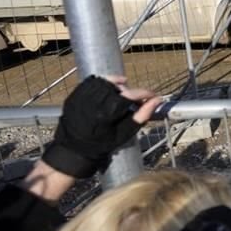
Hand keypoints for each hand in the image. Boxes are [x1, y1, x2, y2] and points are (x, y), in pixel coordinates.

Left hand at [41, 75, 161, 178]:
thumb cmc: (102, 144)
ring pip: (105, 81)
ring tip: (120, 96)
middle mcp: (93, 102)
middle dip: (130, 91)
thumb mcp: (124, 134)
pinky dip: (102, 83)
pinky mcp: (74, 95)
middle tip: (134, 101)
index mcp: (106, 114)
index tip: (152, 96)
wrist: (74, 149)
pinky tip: (107, 91)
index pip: (130, 95)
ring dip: (117, 85)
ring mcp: (81, 97)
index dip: (144, 93)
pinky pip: (92, 81)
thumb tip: (157, 101)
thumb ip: (142, 116)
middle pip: (119, 86)